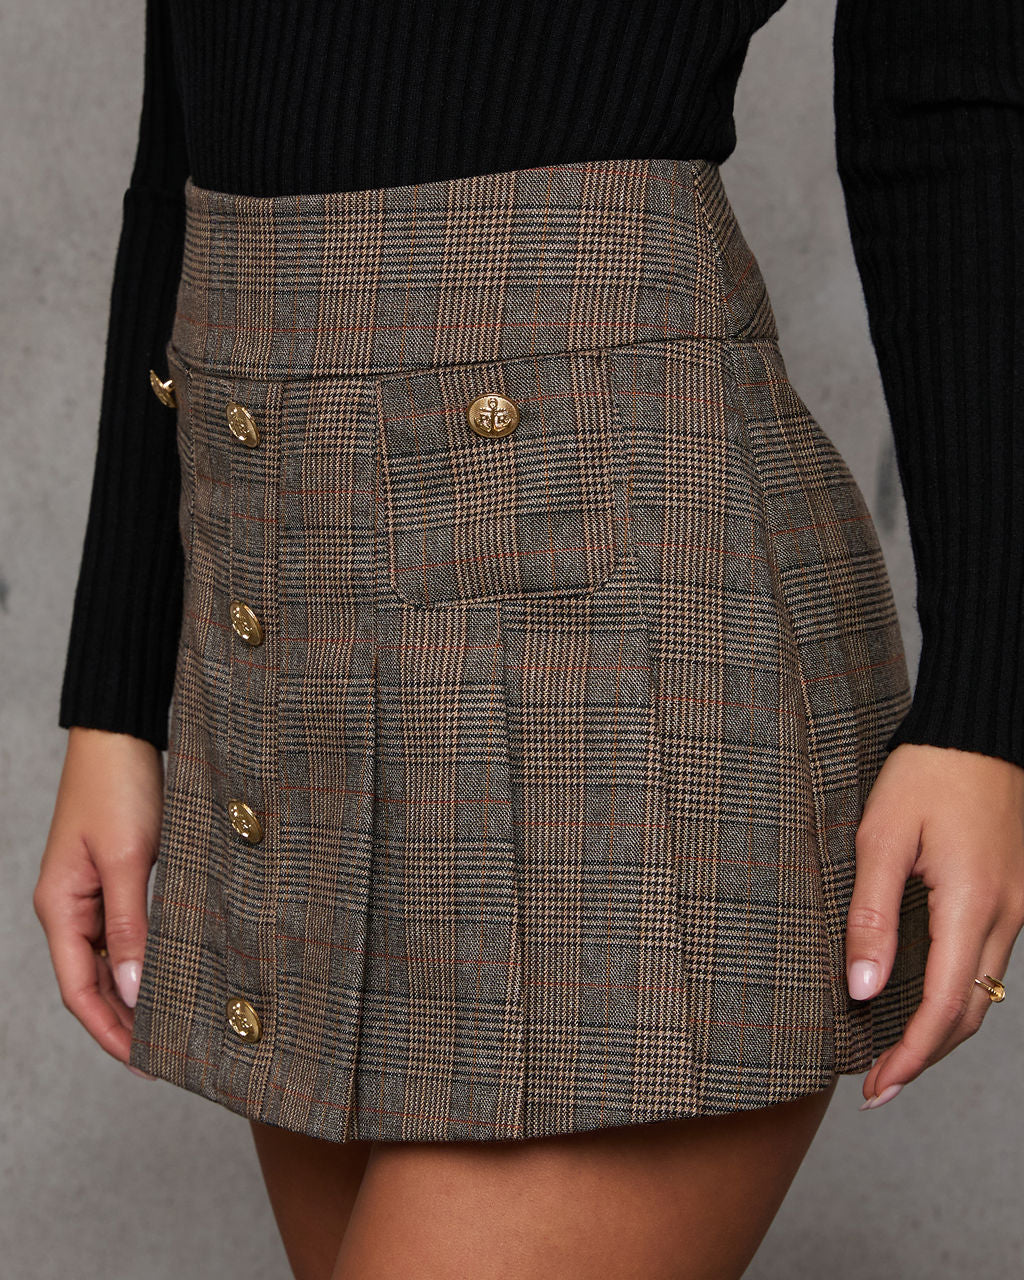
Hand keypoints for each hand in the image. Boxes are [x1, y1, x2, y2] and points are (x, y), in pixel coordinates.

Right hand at [34, 726, 163, 1076]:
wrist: (122, 734)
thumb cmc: (120, 787)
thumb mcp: (130, 858)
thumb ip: (131, 925)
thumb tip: (133, 990)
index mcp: (60, 907)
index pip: (78, 990)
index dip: (109, 1030)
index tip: (144, 1063)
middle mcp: (69, 906)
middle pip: (91, 982)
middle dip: (123, 1022)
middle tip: (164, 1057)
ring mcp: (90, 892)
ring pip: (109, 960)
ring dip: (134, 993)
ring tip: (170, 1026)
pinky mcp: (115, 876)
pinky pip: (124, 931)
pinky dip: (143, 957)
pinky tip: (169, 973)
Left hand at [846, 742, 1023, 1107]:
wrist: (976, 731)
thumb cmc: (925, 775)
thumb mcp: (881, 837)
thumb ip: (870, 916)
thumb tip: (864, 990)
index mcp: (974, 903)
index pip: (946, 1006)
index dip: (911, 1056)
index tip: (878, 1089)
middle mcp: (1008, 914)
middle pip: (971, 1013)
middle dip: (924, 1056)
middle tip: (878, 1086)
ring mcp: (1019, 905)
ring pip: (984, 991)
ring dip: (941, 1028)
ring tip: (892, 1051)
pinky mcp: (1015, 893)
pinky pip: (988, 959)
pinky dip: (957, 991)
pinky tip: (921, 996)